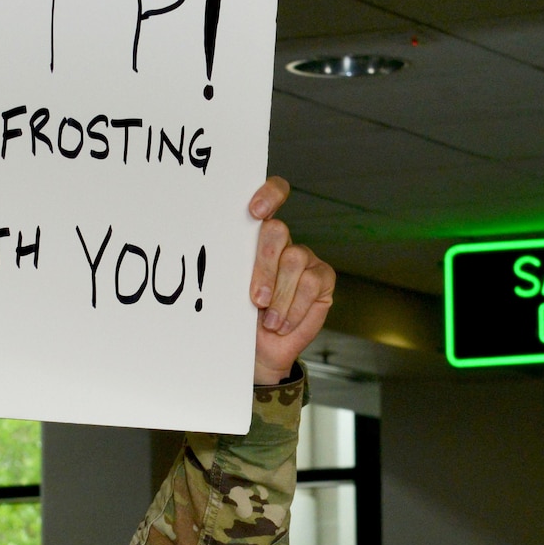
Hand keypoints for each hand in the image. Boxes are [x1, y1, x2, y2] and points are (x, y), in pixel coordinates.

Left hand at [247, 176, 335, 385]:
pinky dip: (294, 308)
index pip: (271, 195)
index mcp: (256, 235)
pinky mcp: (323, 277)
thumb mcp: (232, 291)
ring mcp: (305, 258)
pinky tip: (283, 323)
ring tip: (269, 321)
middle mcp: (283, 242)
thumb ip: (236, 268)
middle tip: (256, 299)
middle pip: (277, 232)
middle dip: (264, 266)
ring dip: (279, 296)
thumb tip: (221, 256)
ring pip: (293, 260)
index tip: (254, 212)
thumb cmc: (241, 317)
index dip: (269, 195)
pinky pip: (310, 284)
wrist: (260, 349)